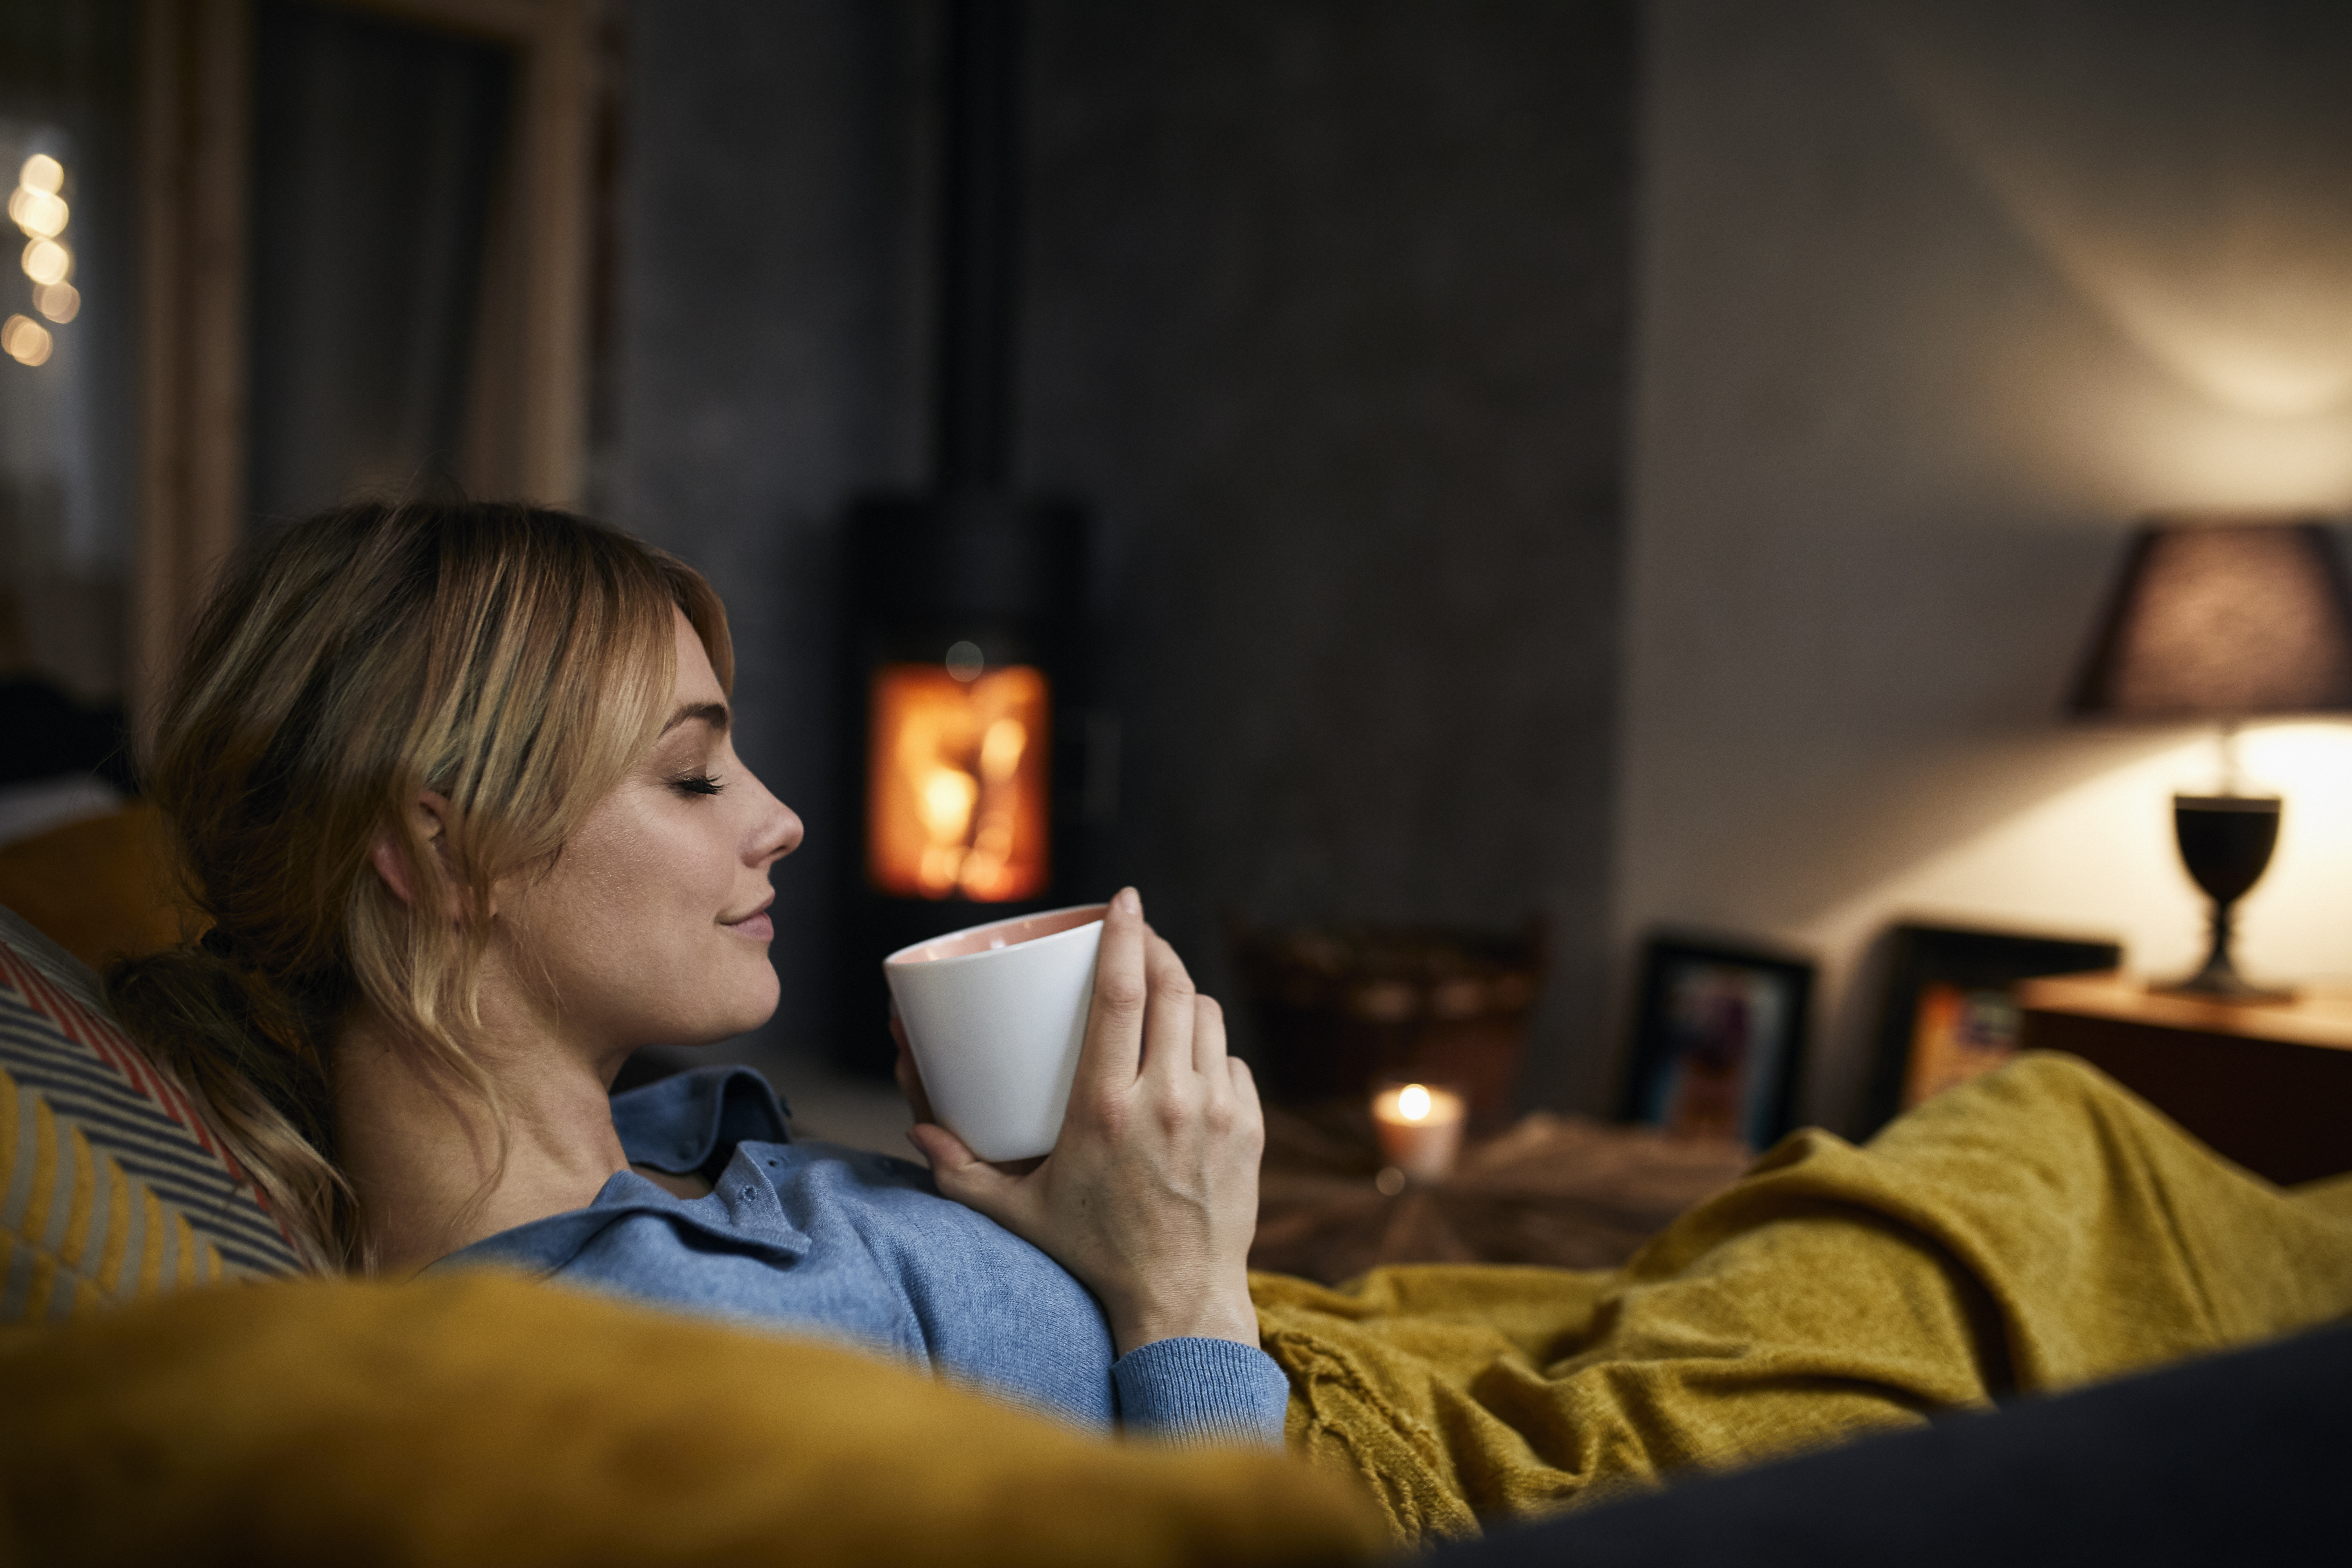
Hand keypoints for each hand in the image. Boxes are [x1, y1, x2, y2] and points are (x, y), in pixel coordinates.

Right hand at [905, 888, 1264, 1355]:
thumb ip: (962, 1173)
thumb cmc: (1093, 1253)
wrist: (1178, 1299)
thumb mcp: (1018, 1213)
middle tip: (1139, 935)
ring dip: (1184, 996)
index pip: (1122, 992)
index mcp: (1105, 1107)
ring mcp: (1215, 1111)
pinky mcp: (1249, 1128)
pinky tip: (1189, 1058)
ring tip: (1161, 995)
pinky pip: (1232, 1061)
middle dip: (1156, 948)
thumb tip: (918, 1129)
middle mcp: (1166, 1100)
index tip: (1123, 899)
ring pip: (1207, 1017)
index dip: (1125, 934)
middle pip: (1171, 988)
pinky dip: (1210, 1050)